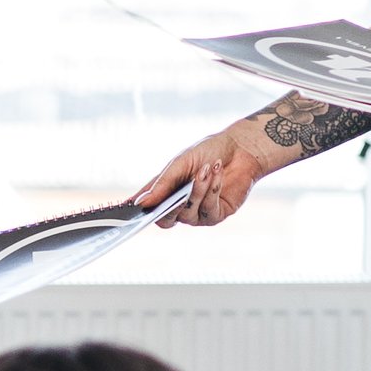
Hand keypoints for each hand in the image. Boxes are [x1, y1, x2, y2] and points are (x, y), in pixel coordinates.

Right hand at [138, 125, 267, 229]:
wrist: (240, 148)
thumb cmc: (207, 153)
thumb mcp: (180, 163)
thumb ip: (162, 184)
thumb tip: (141, 203)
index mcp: (166, 194)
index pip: (148, 210)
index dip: (138, 214)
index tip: (130, 210)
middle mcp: (180, 208)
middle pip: (165, 221)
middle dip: (170, 207)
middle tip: (177, 193)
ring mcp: (198, 214)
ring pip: (189, 213)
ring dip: (197, 189)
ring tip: (206, 168)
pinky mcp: (217, 215)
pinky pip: (209, 209)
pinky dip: (212, 189)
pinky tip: (217, 173)